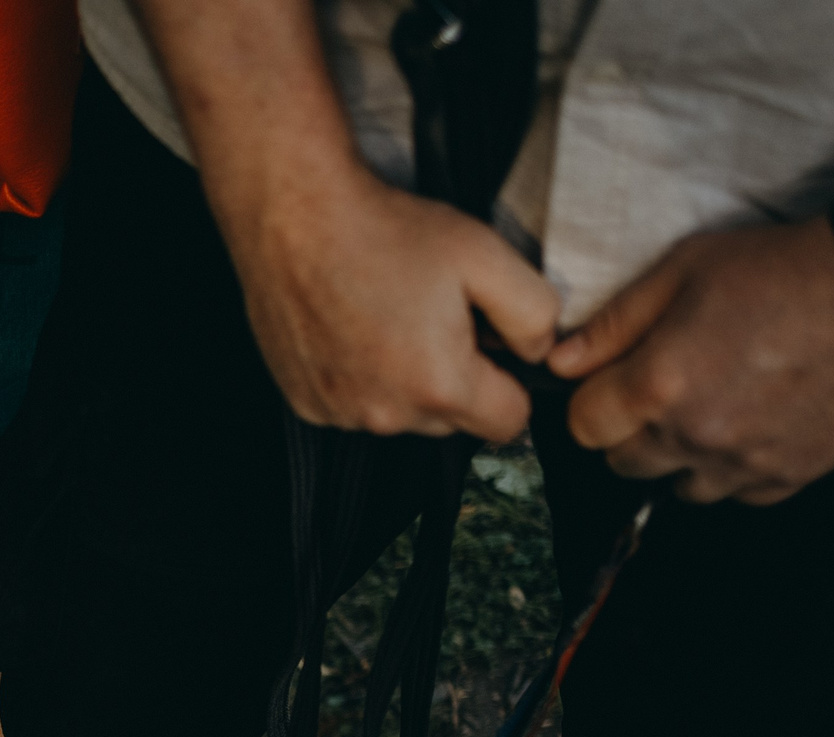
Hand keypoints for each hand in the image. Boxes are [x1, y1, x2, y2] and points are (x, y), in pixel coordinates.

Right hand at [228, 173, 560, 441]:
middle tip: (432, 316)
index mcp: (440, 386)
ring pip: (400, 415)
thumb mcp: (486, 254)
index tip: (489, 344)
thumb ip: (535, 313)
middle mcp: (387, 414)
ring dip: (403, 381)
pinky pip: (353, 407)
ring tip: (386, 317)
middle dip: (453, 379)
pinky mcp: (307, 403)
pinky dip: (359, 378)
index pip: (508, 424)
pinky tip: (350, 329)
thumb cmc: (385, 231)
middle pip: (450, 421)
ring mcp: (340, 413)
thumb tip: (538, 351)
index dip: (509, 381)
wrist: (296, 216)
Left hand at [549, 219, 833, 504]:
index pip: (584, 428)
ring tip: (716, 406)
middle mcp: (694, 435)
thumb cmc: (780, 268)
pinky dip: (738, 469)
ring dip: (685, 456)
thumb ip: (614, 324)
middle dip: (634, 430)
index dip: (595, 403)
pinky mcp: (792, 475)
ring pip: (682, 486)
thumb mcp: (684, 269)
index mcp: (658, 386)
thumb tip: (557, 364)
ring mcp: (744, 463)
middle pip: (625, 463)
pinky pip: (741, 494)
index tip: (615, 384)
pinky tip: (755, 424)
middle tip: (670, 388)